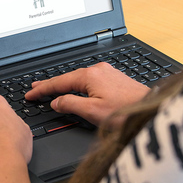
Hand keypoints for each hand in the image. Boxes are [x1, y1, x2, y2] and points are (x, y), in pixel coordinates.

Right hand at [25, 62, 148, 126]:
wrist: (152, 110)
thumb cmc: (126, 112)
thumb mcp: (93, 112)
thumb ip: (71, 104)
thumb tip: (57, 102)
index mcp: (90, 75)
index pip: (59, 82)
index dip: (43, 89)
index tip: (30, 94)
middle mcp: (99, 70)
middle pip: (68, 78)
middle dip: (50, 84)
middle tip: (34, 88)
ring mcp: (107, 73)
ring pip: (78, 78)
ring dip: (63, 84)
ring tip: (50, 88)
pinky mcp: (114, 79)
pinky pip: (89, 80)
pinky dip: (76, 84)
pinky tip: (74, 88)